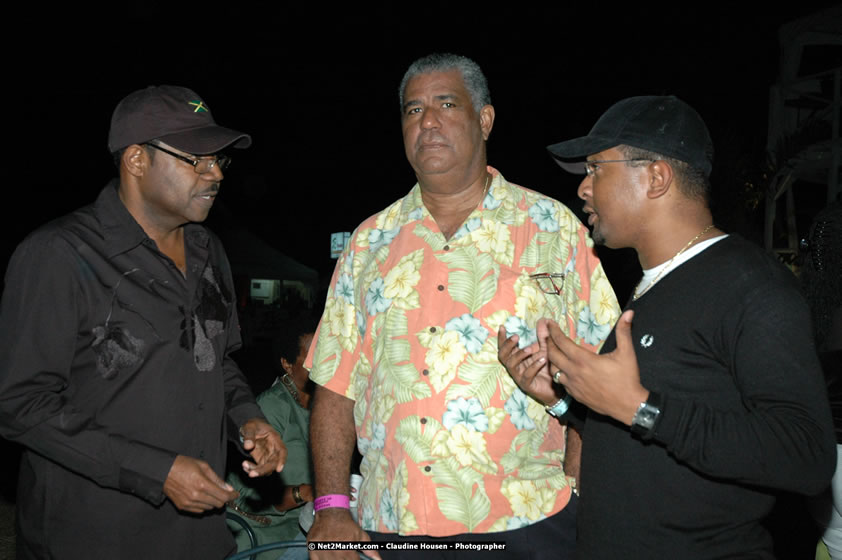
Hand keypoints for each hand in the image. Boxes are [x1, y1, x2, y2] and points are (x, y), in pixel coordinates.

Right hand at [163, 455, 238, 512]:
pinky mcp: (183, 507)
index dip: (232, 496)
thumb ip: (217, 479)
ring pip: (209, 508)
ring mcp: (189, 503)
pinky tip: (201, 496)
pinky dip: (204, 505)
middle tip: (224, 492)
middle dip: (224, 498)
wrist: (162, 471)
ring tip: (210, 492)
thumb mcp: (203, 466)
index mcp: (202, 484)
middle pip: (218, 504)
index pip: (223, 496)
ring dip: (213, 501)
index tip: (236, 494)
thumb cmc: (183, 465)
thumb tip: (228, 488)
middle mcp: (196, 496)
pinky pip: (199, 510)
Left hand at [240, 418, 286, 477]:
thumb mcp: (250, 426)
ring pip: (267, 469)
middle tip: (251, 474)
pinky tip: (244, 466)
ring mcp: (268, 456)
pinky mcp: (261, 460)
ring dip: (256, 471)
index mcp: (275, 439)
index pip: (282, 451)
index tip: (279, 470)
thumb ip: (249, 435)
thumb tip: (248, 447)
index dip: (282, 460)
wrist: (249, 428)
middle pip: (273, 463)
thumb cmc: (252, 425)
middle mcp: (273, 450)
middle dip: (263, 470)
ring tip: (244, 465)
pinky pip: (259, 469)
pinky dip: (252, 469)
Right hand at [308, 508, 380, 558]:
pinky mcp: (312, 548)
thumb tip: (378, 559)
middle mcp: (335, 552)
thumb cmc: (346, 524)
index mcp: (348, 550)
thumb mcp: (361, 535)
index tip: (354, 558)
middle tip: (343, 554)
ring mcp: (322, 550)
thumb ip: (370, 549)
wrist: (331, 511)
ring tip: (336, 553)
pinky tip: (326, 556)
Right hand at [497, 326, 559, 405]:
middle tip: (516, 337)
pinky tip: (542, 360)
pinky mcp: (527, 385)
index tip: (502, 327)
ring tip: (531, 349)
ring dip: (520, 355)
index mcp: (516, 357)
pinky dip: (533, 367)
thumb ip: (543, 336)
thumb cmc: (548, 367)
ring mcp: (520, 376)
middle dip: (507, 345)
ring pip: (511, 365)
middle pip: (502, 356)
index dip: (502, 338)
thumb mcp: (545, 349)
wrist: (557, 384)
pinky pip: (526, 376)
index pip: (504, 347)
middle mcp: (515, 366)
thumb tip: (543, 320)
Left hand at [546, 310, 647, 424]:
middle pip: (552, 355)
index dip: (553, 332)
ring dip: (551, 359)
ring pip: (553, 370)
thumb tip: (628, 313)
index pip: (561, 342)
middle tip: (548, 335)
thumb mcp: (627, 353)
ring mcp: (572, 385)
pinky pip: (560, 382)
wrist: (628, 406)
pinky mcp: (574, 395)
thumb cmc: (627, 379)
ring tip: (553, 351)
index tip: (550, 324)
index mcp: (583, 360)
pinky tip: (563, 369)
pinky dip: (559, 373)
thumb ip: (624, 331)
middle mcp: (574, 372)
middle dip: (548, 343)